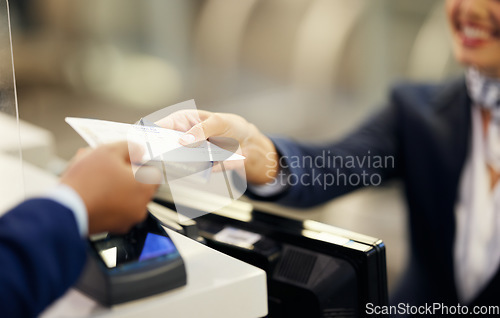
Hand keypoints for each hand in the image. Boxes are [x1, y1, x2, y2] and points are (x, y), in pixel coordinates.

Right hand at [60, 142, 159, 234]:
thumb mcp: (108, 151)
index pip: (154, 173)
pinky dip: (107, 202)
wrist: (64, 210)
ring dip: (115, 189)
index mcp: (145, 188)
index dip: (141, 164)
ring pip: (126, 198)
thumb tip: (139, 150)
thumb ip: (129, 147)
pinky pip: (115, 210)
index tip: (128, 160)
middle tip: (108, 168)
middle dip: (126, 176)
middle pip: (140, 186)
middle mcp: (141, 206)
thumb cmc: (86, 181)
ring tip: (95, 179)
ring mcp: (128, 219)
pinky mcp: (114, 228)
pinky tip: (92, 193)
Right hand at [156, 110, 278, 184]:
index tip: (142, 141)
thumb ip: (202, 130)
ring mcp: (188, 153)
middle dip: (155, 153)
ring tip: (164, 167)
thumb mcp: (218, 123)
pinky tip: (181, 173)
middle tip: (149, 158)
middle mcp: (181, 138)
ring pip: (172, 161)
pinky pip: (188, 171)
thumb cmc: (230, 126)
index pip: (159, 126)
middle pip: (161, 147)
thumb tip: (185, 140)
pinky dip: (185, 173)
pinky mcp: (197, 166)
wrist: (247, 143)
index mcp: (181, 121)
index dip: (148, 134)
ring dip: (168, 165)